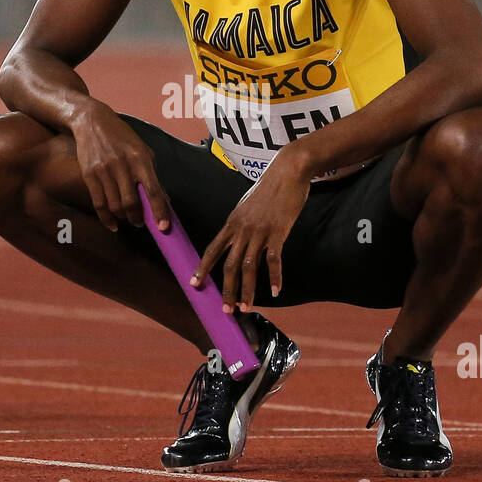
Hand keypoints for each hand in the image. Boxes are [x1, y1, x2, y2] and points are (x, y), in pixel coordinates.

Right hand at [69, 102, 170, 231]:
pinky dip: (107, 219)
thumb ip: (153, 175)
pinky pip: (99, 204)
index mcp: (141, 158)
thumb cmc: (122, 137)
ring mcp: (104, 170)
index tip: (164, 227)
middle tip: (141, 222)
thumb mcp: (143, 150)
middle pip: (131, 203)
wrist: (92, 121)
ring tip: (128, 219)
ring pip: (115, 206)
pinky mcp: (89, 175)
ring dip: (124, 218)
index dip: (159, 211)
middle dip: (138, 218)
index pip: (153, 190)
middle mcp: (123, 165)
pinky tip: (113, 224)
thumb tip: (165, 201)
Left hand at [190, 148, 311, 312]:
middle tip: (225, 310)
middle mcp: (242, 229)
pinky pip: (274, 259)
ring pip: (249, 266)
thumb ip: (241, 224)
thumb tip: (237, 240)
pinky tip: (276, 291)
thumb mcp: (247, 205)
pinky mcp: (279, 231)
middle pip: (230, 265)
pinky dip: (276, 276)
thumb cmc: (269, 188)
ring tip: (246, 308)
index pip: (212, 249)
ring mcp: (260, 231)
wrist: (288, 170)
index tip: (194, 284)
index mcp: (232, 223)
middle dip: (226, 290)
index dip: (202, 268)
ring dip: (247, 290)